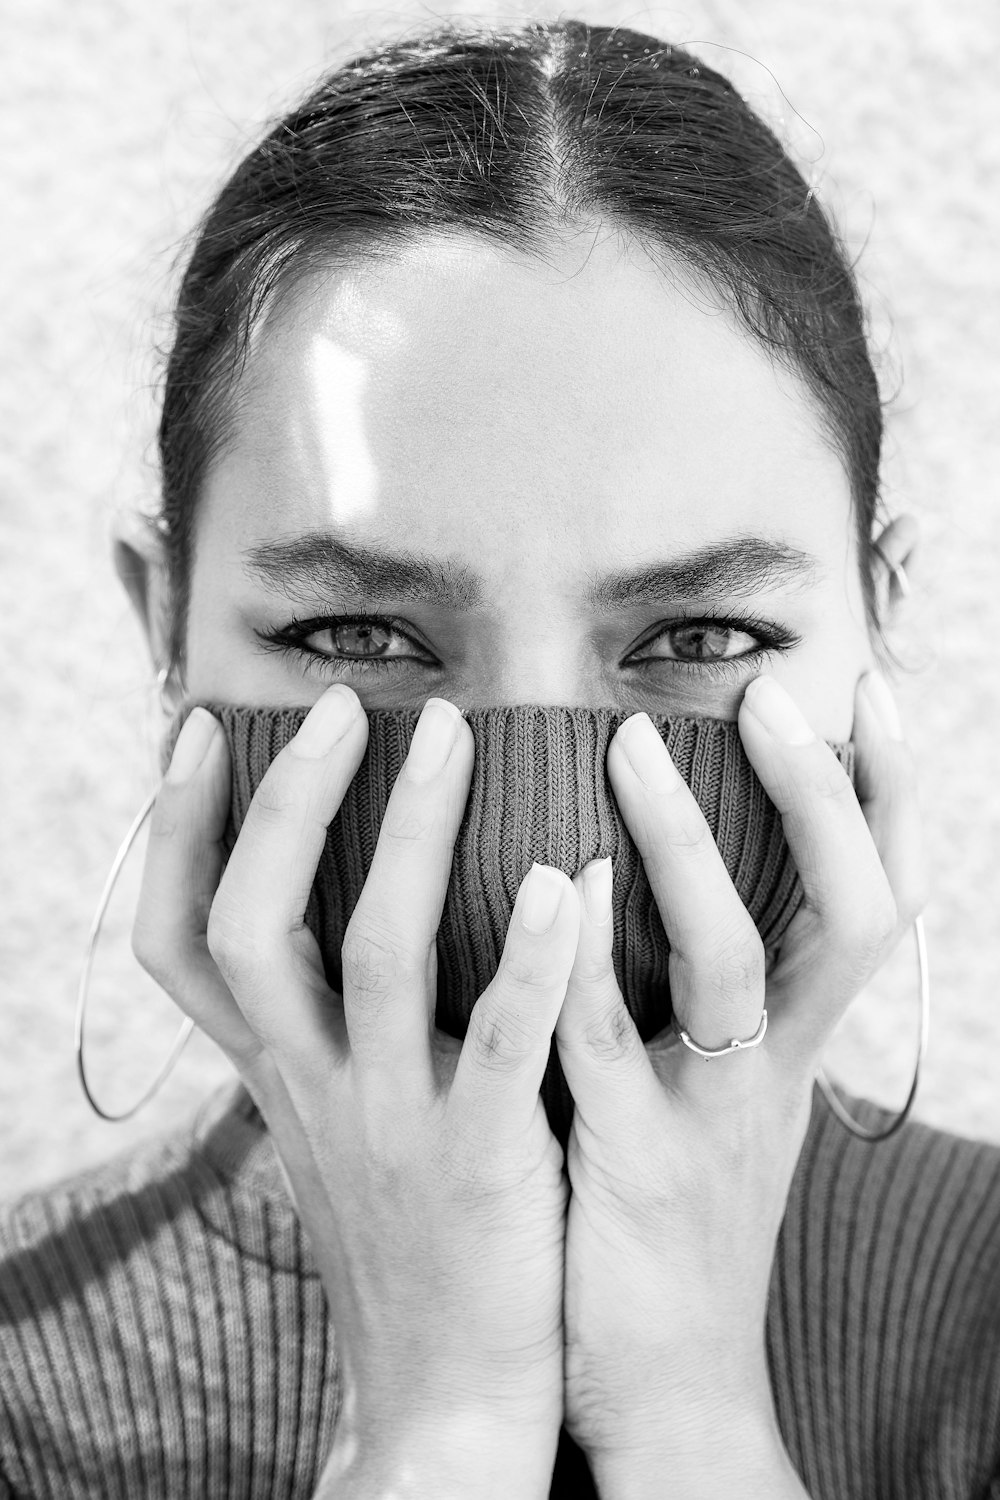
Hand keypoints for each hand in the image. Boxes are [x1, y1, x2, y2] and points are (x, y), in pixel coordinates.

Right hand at [131, 688, 575, 1499]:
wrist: (450, 1399)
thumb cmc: (411, 1236)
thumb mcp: (342, 1126)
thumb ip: (334, 1031)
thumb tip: (348, 918)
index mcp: (280, 1073)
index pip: (182, 944)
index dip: (176, 836)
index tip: (201, 735)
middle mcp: (313, 1088)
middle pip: (253, 926)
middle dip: (286, 806)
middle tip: (340, 705)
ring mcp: (392, 1124)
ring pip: (376, 957)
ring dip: (408, 837)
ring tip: (450, 733)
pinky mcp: (483, 1166)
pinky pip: (504, 1046)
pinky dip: (530, 961)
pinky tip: (566, 880)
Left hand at [555, 672, 923, 1497]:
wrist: (663, 1386)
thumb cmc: (673, 1212)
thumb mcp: (718, 1094)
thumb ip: (700, 993)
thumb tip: (662, 870)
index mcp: (798, 1041)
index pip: (876, 896)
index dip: (887, 793)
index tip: (865, 687)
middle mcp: (777, 1067)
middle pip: (851, 913)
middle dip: (823, 799)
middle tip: (772, 696)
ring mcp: (711, 1116)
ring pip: (733, 965)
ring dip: (690, 850)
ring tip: (634, 748)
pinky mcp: (632, 1168)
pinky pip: (613, 1047)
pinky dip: (594, 959)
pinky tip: (565, 882)